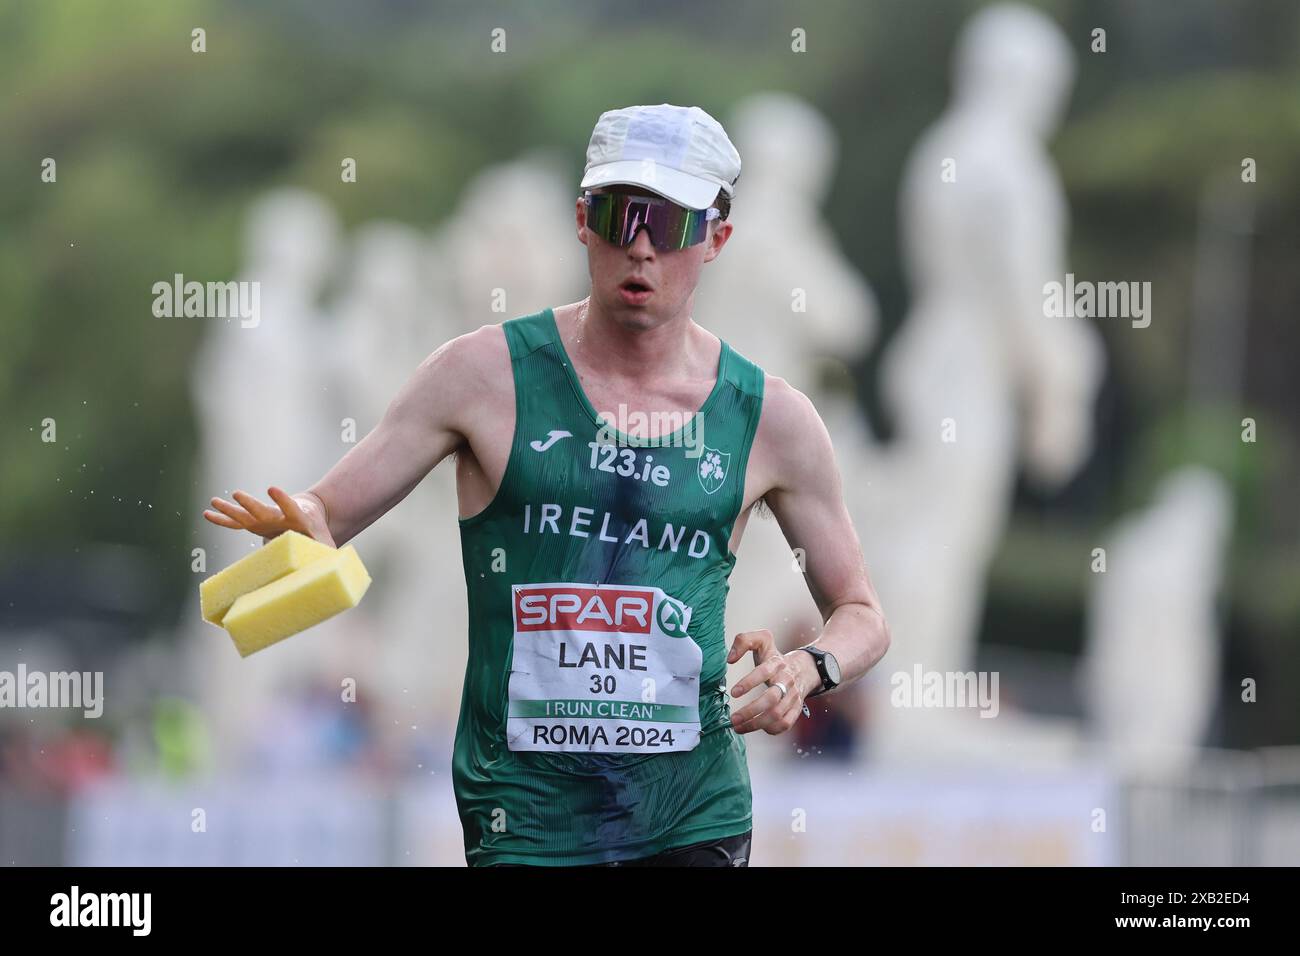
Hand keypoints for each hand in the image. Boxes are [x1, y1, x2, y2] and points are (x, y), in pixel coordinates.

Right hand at [203, 486, 335, 547]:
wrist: (310, 516)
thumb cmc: (318, 533)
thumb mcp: (326, 543)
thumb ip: (328, 554)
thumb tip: (334, 568)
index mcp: (297, 519)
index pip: (291, 507)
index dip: (283, 500)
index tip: (272, 488)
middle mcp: (278, 517)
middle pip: (263, 511)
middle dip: (251, 505)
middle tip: (237, 494)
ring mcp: (266, 520)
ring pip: (246, 515)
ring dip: (231, 510)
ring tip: (214, 501)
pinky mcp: (257, 524)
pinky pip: (238, 524)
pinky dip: (224, 520)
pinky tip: (208, 514)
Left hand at [726, 628, 807, 734]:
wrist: (805, 667)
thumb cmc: (774, 657)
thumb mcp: (762, 640)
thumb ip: (744, 641)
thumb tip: (730, 658)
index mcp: (776, 663)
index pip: (764, 672)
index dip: (749, 682)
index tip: (734, 693)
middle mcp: (786, 680)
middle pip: (771, 699)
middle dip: (750, 711)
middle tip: (733, 718)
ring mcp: (793, 696)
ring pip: (777, 714)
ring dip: (756, 724)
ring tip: (738, 727)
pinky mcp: (796, 708)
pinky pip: (786, 723)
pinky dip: (772, 729)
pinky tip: (758, 728)